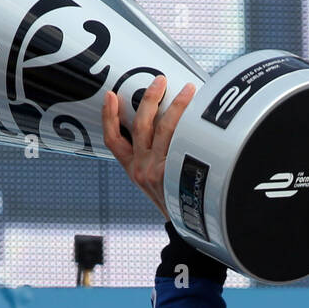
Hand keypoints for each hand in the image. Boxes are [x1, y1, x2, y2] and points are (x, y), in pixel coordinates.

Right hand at [102, 76, 195, 218]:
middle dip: (149, 99)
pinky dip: (190, 123)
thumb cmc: (176, 201)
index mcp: (134, 171)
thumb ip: (156, 159)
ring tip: (187, 89)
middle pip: (141, 125)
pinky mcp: (172, 171)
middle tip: (159, 81)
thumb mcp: (156, 184)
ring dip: (176, 105)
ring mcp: (156, 170)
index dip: (109, 117)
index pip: (114, 141)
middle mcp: (141, 169)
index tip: (110, 96)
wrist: (189, 226)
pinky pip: (181, 140)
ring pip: (164, 128)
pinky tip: (200, 114)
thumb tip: (171, 125)